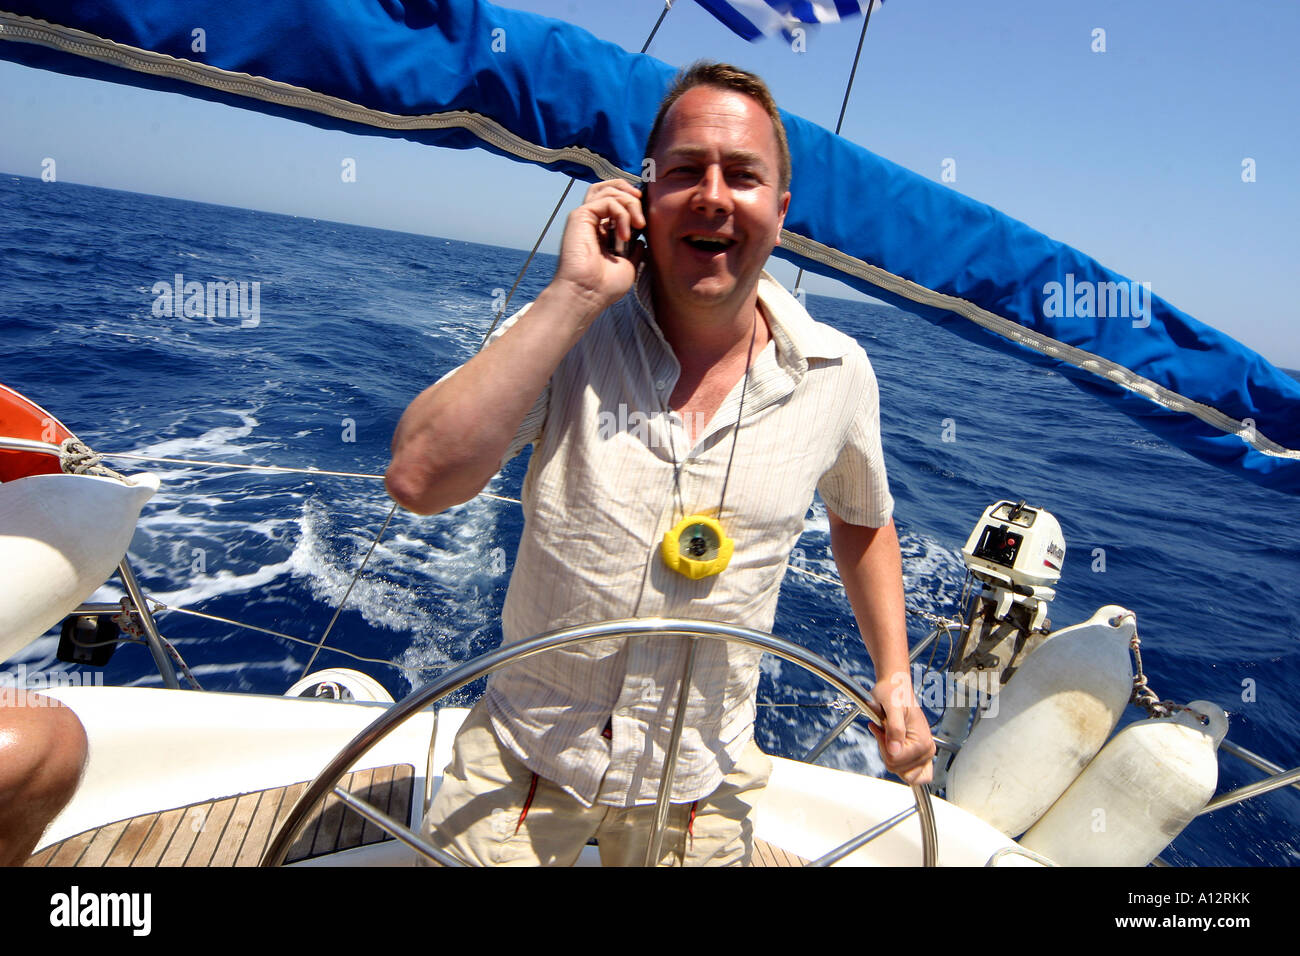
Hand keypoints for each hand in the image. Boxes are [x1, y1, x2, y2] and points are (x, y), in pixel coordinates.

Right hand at [551, 179, 645, 312]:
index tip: (644, 220)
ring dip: (630, 203)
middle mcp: (593, 221)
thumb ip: (634, 249)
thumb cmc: (605, 286)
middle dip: (630, 192)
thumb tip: (641, 239)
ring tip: (638, 225)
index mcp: (602, 231)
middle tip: (642, 216)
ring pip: (608, 190)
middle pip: (608, 187)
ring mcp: (585, 218)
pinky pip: (606, 201)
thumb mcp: (628, 265)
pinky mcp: (580, 216)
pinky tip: (625, 235)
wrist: (588, 294)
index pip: (615, 201)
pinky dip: (622, 213)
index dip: (632, 201)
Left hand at [868, 671, 935, 785]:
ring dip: (890, 754)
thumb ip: (894, 729)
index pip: (894, 761)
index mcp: (922, 742)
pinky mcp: (920, 754)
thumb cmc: (893, 693)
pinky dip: (899, 764)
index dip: (883, 745)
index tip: (883, 729)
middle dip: (885, 750)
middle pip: (897, 769)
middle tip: (886, 731)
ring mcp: (925, 754)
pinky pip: (914, 775)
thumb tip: (894, 751)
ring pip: (900, 772)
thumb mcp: (891, 708)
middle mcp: (927, 751)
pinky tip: (894, 747)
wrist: (896, 687)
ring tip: (889, 735)